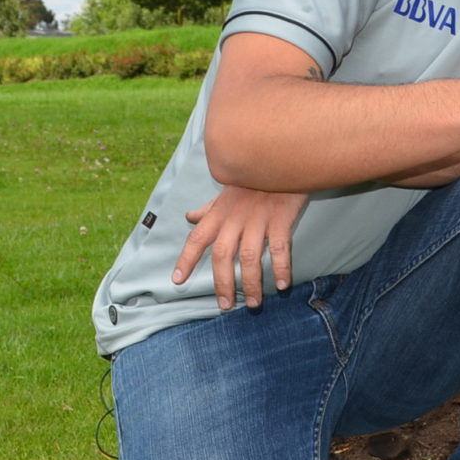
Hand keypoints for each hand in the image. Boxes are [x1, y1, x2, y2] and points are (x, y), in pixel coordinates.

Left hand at [172, 185, 307, 308]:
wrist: (282, 154)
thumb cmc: (254, 175)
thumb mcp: (227, 188)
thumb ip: (209, 208)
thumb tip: (189, 217)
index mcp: (220, 212)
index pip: (197, 238)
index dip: (186, 260)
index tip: (177, 280)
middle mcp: (235, 218)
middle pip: (223, 256)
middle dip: (222, 283)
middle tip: (224, 306)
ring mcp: (258, 218)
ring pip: (249, 257)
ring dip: (251, 283)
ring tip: (253, 303)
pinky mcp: (281, 218)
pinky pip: (279, 248)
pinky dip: (280, 268)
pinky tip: (282, 284)